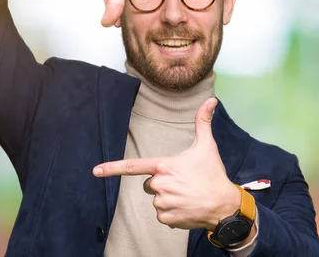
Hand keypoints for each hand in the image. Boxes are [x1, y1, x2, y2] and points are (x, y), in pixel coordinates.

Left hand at [92, 98, 240, 229]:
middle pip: (150, 184)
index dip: (112, 168)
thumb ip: (203, 121)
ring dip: (169, 198)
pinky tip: (186, 206)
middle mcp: (159, 185)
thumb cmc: (213, 174)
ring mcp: (161, 203)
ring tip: (187, 195)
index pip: (133, 167)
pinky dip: (173, 212)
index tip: (95, 171)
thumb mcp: (207, 146)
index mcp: (164, 167)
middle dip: (163, 183)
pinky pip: (162, 214)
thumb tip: (210, 100)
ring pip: (157, 199)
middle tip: (184, 182)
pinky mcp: (166, 218)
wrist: (223, 205)